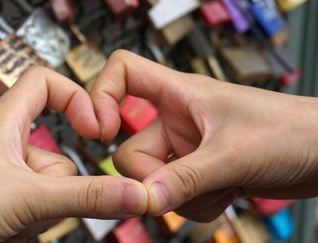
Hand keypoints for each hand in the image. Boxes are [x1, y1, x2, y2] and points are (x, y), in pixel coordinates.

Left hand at [0, 67, 147, 241]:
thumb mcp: (27, 197)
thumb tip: (133, 192)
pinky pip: (35, 207)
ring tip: (11, 219)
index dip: (77, 97)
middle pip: (58, 153)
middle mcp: (3, 144)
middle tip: (36, 200)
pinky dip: (30, 222)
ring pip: (49, 187)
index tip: (96, 128)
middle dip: (56, 185)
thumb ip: (84, 196)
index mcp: (4, 120)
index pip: (45, 82)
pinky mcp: (0, 202)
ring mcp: (2, 176)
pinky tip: (7, 230)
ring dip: (41, 209)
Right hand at [91, 50, 317, 221]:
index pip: (124, 72)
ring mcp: (188, 150)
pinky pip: (178, 198)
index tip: (101, 131)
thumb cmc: (293, 132)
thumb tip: (144, 200)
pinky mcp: (201, 174)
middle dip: (155, 179)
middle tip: (186, 185)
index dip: (101, 95)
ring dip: (184, 197)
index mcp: (181, 94)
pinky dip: (198, 206)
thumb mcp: (233, 154)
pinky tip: (229, 195)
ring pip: (156, 183)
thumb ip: (185, 178)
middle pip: (132, 152)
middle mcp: (178, 121)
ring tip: (223, 186)